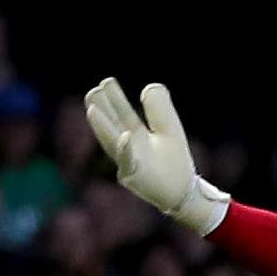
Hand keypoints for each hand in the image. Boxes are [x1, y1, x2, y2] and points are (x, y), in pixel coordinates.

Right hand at [83, 78, 230, 235]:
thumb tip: (149, 86)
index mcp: (135, 135)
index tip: (106, 82)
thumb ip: (160, 109)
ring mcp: (129, 163)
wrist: (184, 193)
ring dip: (102, 127)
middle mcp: (128, 148)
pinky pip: (129, 163)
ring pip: (112, 143)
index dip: (114, 99)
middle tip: (93, 91)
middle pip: (112, 126)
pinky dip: (126, 150)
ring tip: (92, 108)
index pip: (122, 114)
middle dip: (102, 110)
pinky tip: (125, 136)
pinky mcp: (136, 178)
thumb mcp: (169, 129)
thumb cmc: (174, 162)